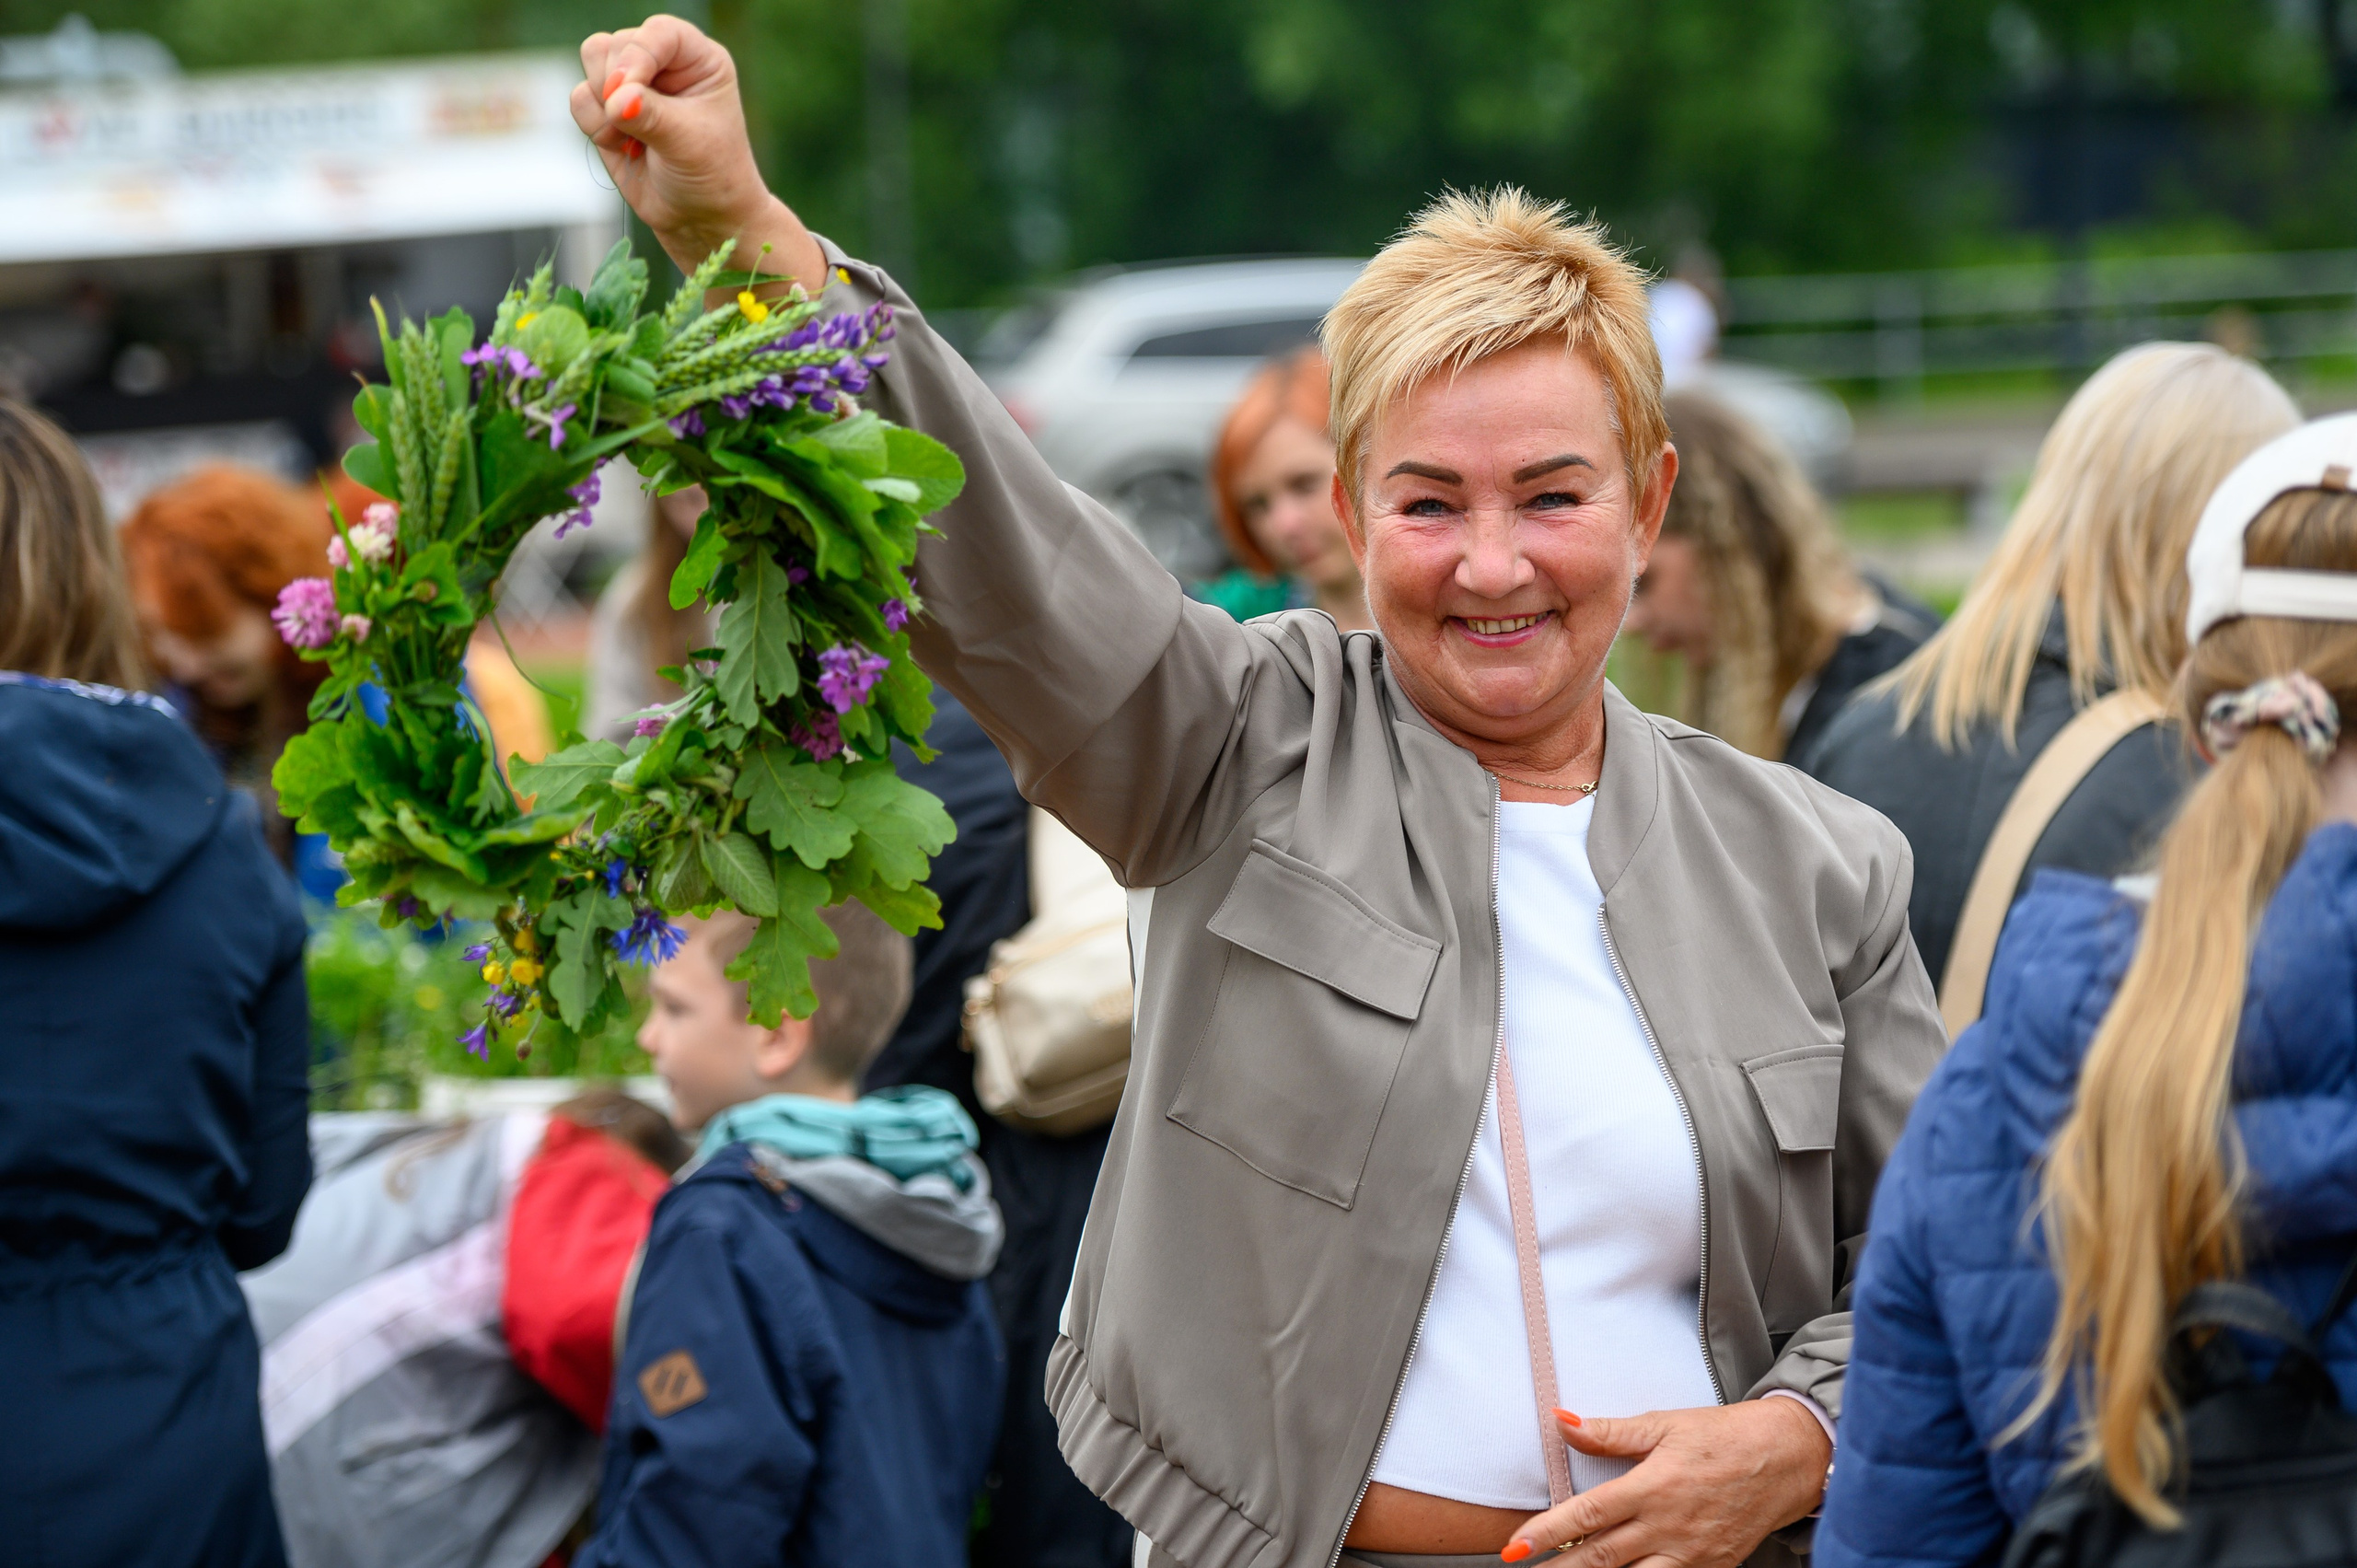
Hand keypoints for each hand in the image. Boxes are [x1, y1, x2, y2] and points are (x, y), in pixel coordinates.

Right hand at [569, 16, 825, 287]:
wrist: (699, 218)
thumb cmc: (711, 176)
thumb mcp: (688, 144)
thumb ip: (651, 116)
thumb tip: (615, 99)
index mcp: (698, 59)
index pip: (659, 33)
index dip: (638, 55)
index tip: (628, 91)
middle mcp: (664, 63)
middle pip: (615, 44)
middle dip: (615, 86)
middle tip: (636, 124)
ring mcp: (634, 83)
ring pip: (591, 63)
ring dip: (602, 106)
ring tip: (634, 140)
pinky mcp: (608, 109)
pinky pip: (579, 99)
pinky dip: (594, 126)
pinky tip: (624, 148)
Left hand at [1503, 1400, 1831, 1567]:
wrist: (1788, 1459)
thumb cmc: (1725, 1437)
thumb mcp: (1666, 1425)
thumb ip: (1611, 1432)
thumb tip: (1562, 1422)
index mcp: (1652, 1488)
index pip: (1587, 1516)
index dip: (1546, 1532)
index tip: (1515, 1546)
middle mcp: (1668, 1527)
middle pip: (1601, 1559)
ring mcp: (1690, 1555)